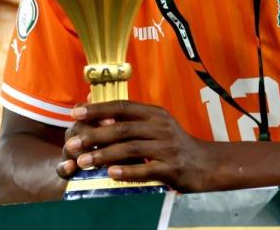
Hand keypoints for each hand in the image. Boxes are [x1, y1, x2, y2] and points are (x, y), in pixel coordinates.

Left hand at [58, 100, 215, 191]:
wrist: (206, 165)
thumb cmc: (172, 144)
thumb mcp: (153, 124)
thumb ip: (127, 118)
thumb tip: (92, 105)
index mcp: (154, 113)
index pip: (122, 106)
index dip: (97, 109)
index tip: (74, 113)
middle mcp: (161, 127)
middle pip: (123, 129)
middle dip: (94, 136)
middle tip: (73, 144)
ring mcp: (168, 148)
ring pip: (131, 149)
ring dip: (104, 155)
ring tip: (84, 162)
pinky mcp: (173, 169)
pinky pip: (147, 169)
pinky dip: (128, 171)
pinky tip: (110, 174)